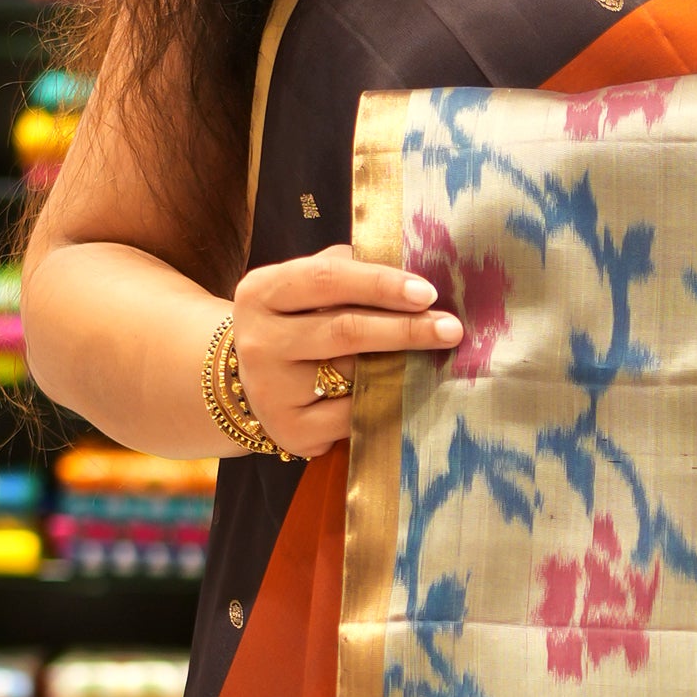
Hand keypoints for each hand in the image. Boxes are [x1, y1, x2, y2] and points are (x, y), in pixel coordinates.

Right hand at [231, 244, 461, 453]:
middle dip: (405, 328)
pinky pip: (353, 416)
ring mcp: (271, 390)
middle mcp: (260, 341)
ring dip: (401, 366)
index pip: (327, 279)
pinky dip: (384, 404)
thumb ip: (347, 269)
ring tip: (435, 358)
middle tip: (451, 328)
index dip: (380, 284)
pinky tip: (407, 393)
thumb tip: (411, 266)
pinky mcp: (290, 430)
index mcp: (262, 292)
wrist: (245, 379)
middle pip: (344, 331)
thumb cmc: (294, 321)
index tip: (427, 292)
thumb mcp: (305, 286)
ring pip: (353, 376)